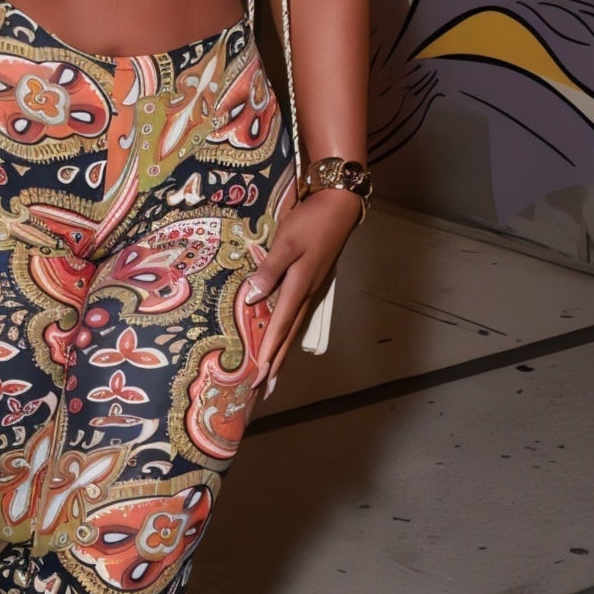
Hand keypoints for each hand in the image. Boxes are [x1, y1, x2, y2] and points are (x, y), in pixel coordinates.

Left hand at [240, 189, 363, 395]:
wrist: (339, 204)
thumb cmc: (311, 220)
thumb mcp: (287, 241)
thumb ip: (270, 270)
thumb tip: (253, 297)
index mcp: (300, 286)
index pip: (280, 325)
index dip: (269, 351)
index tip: (259, 375)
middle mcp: (308, 293)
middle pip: (289, 335)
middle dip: (276, 363)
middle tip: (264, 389)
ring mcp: (313, 288)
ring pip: (295, 327)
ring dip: (283, 352)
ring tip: (273, 374)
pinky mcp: (314, 281)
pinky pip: (298, 314)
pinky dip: (288, 332)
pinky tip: (283, 338)